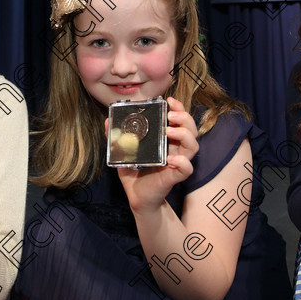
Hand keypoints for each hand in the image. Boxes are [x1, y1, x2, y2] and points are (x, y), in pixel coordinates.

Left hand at [116, 97, 199, 213]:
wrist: (137, 198)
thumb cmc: (134, 174)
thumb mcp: (124, 153)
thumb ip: (117, 138)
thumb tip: (108, 122)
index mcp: (166, 140)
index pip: (179, 120)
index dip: (179, 108)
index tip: (169, 101)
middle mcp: (174, 149)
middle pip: (191, 129)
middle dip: (184, 118)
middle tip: (170, 116)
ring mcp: (176, 162)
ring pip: (193, 146)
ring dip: (184, 135)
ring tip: (169, 131)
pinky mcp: (174, 177)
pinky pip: (187, 168)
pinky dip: (183, 162)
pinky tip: (171, 159)